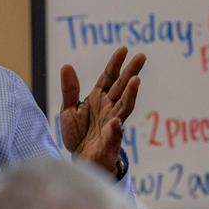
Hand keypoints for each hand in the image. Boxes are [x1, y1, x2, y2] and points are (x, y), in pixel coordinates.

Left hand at [59, 46, 144, 174]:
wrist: (80, 159)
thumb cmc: (78, 134)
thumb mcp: (68, 109)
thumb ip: (69, 89)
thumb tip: (66, 65)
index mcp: (98, 98)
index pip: (109, 77)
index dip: (115, 64)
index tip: (124, 49)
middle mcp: (109, 108)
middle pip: (122, 87)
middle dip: (131, 71)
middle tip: (141, 56)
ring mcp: (112, 123)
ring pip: (124, 107)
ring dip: (130, 94)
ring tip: (135, 81)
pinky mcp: (110, 141)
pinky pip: (114, 135)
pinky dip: (115, 130)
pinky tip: (115, 122)